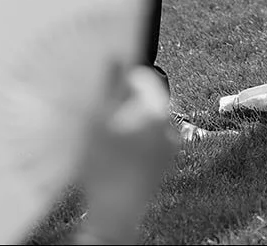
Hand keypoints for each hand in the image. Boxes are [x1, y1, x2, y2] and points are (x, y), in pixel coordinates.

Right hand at [76, 64, 177, 245]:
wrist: (114, 212)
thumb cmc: (104, 164)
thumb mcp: (98, 119)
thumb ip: (110, 84)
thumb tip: (117, 56)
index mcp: (155, 109)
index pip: (144, 77)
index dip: (124, 79)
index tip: (108, 90)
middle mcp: (168, 124)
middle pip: (148, 98)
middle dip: (128, 100)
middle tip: (106, 112)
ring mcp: (168, 145)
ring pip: (149, 119)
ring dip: (132, 119)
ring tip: (111, 133)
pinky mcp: (163, 163)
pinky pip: (151, 138)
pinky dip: (138, 138)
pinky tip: (120, 150)